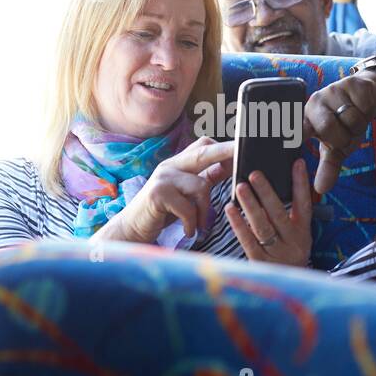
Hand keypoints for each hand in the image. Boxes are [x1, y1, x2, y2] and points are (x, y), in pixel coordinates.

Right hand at [95, 136, 233, 243]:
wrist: (132, 230)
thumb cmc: (163, 212)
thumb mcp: (187, 194)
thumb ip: (205, 179)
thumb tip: (230, 166)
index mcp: (179, 163)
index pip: (204, 145)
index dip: (224, 145)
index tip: (243, 144)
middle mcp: (171, 165)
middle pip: (204, 151)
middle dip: (226, 151)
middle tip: (243, 152)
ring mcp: (163, 178)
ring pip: (201, 186)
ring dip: (205, 211)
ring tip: (200, 226)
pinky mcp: (158, 194)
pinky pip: (188, 207)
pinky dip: (192, 223)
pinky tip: (188, 231)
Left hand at [224, 158, 312, 266]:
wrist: (291, 292)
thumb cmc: (288, 255)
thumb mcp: (296, 237)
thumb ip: (288, 215)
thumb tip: (271, 186)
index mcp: (303, 232)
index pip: (304, 204)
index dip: (301, 184)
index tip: (297, 163)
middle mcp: (293, 243)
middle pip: (279, 214)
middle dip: (267, 192)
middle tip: (254, 174)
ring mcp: (277, 254)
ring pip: (262, 226)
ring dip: (250, 205)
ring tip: (240, 187)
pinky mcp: (260, 264)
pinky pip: (248, 241)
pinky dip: (239, 225)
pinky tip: (230, 209)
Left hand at [303, 70, 375, 194]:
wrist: (368, 96)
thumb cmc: (346, 124)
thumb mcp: (337, 147)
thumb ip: (328, 167)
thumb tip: (321, 189)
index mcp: (306, 120)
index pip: (296, 130)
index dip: (292, 135)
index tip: (287, 141)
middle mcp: (314, 104)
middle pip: (328, 129)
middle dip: (343, 138)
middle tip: (346, 135)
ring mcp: (331, 92)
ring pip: (349, 119)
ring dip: (357, 126)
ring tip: (354, 120)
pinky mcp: (349, 84)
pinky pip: (362, 107)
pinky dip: (367, 112)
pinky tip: (362, 107)